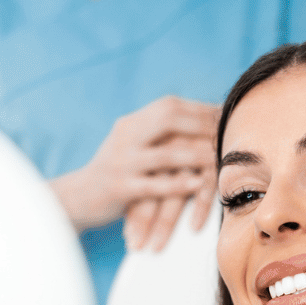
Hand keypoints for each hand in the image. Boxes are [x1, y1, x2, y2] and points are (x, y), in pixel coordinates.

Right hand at [50, 96, 219, 239]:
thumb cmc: (119, 173)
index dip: (200, 109)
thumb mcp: (135, 146)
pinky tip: (197, 185)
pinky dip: (177, 185)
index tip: (227, 114)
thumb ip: (160, 134)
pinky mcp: (119, 188)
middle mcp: (125, 137)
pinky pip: (153, 186)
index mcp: (131, 123)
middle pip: (167, 120)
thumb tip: (203, 121)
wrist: (77, 197)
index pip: (169, 107)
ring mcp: (121, 162)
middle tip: (228, 132)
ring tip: (220, 158)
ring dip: (195, 155)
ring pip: (163, 155)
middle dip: (201, 125)